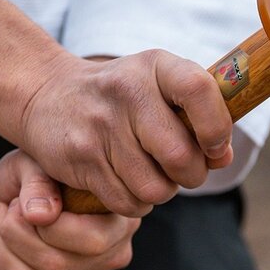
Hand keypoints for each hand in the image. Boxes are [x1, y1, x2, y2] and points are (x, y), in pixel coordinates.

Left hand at [0, 150, 140, 269]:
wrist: (35, 176)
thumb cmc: (44, 163)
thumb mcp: (40, 161)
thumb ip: (40, 184)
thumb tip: (39, 216)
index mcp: (121, 219)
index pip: (90, 241)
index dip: (45, 224)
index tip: (23, 200)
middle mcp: (112, 255)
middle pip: (53, 265)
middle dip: (10, 234)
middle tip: (3, 208)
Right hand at [20, 49, 233, 216]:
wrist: (47, 95)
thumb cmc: (120, 95)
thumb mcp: (157, 85)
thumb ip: (197, 114)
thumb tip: (223, 157)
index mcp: (155, 66)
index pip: (199, 89)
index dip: (216, 127)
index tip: (215, 147)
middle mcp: (127, 91)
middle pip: (180, 156)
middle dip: (190, 175)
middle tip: (181, 170)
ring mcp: (100, 124)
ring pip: (154, 188)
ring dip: (161, 192)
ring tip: (150, 175)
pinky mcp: (80, 157)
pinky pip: (126, 202)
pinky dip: (134, 203)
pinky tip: (126, 183)